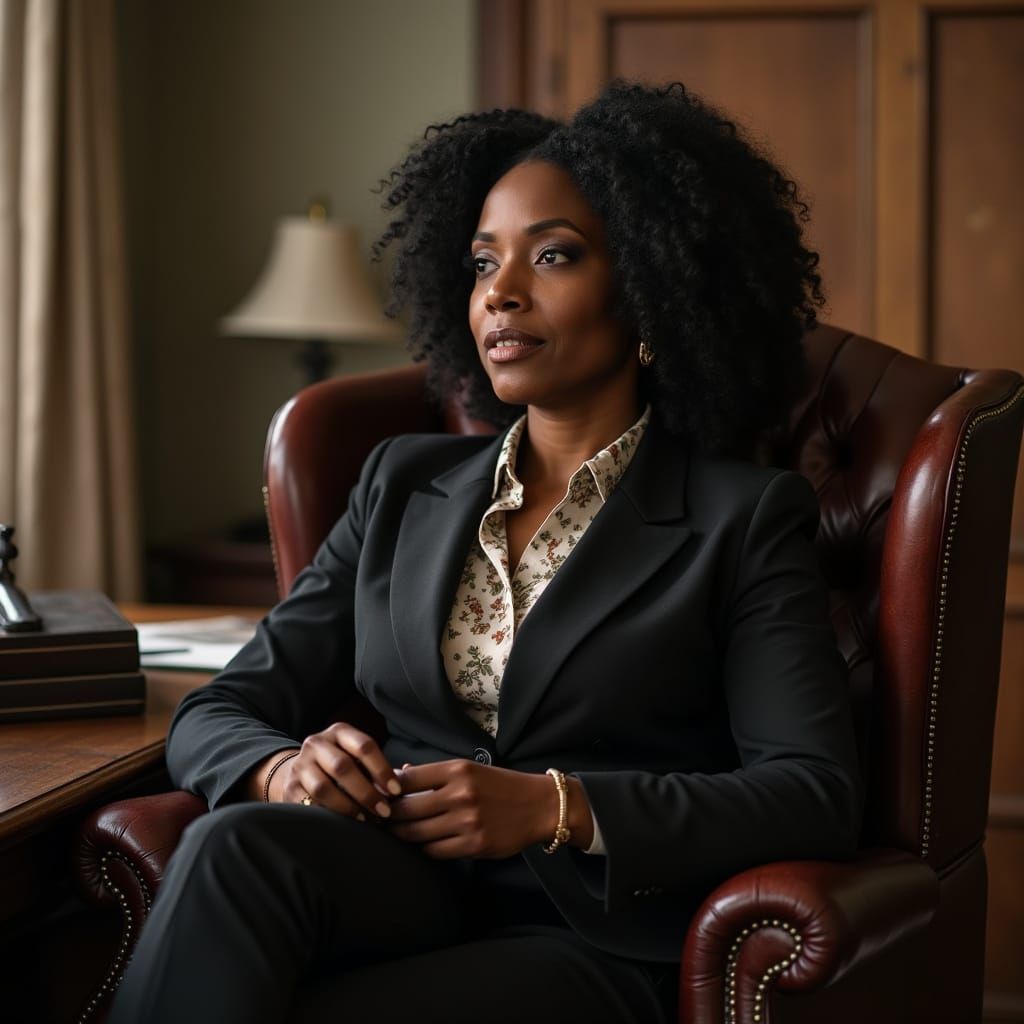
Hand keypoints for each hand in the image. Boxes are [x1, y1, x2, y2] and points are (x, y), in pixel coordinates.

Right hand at [265, 723, 401, 818]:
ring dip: (348, 807)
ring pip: (324, 787)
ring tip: (365, 819)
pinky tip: (344, 824)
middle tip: (384, 811)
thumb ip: (377, 768)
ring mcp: (300, 765)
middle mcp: (317, 743)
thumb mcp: (358, 759)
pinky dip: (330, 816)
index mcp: (339, 732)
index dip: (382, 769)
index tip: (396, 792)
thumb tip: (405, 778)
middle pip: (343, 767)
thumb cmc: (343, 768)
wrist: (300, 773)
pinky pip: (309, 804)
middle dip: (367, 792)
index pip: (364, 746)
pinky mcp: (290, 788)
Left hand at [386, 760, 554, 858]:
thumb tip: (400, 774)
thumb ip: (435, 774)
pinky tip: (423, 844)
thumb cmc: (499, 785)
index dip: (388, 790)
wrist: (538, 806)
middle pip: (406, 810)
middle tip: (378, 821)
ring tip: (395, 834)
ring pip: (417, 833)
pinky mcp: (474, 845)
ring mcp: (467, 821)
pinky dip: (425, 848)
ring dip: (402, 835)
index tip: (380, 796)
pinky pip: (435, 851)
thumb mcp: (469, 769)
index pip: (407, 780)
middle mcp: (460, 794)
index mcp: (457, 770)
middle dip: (388, 817)